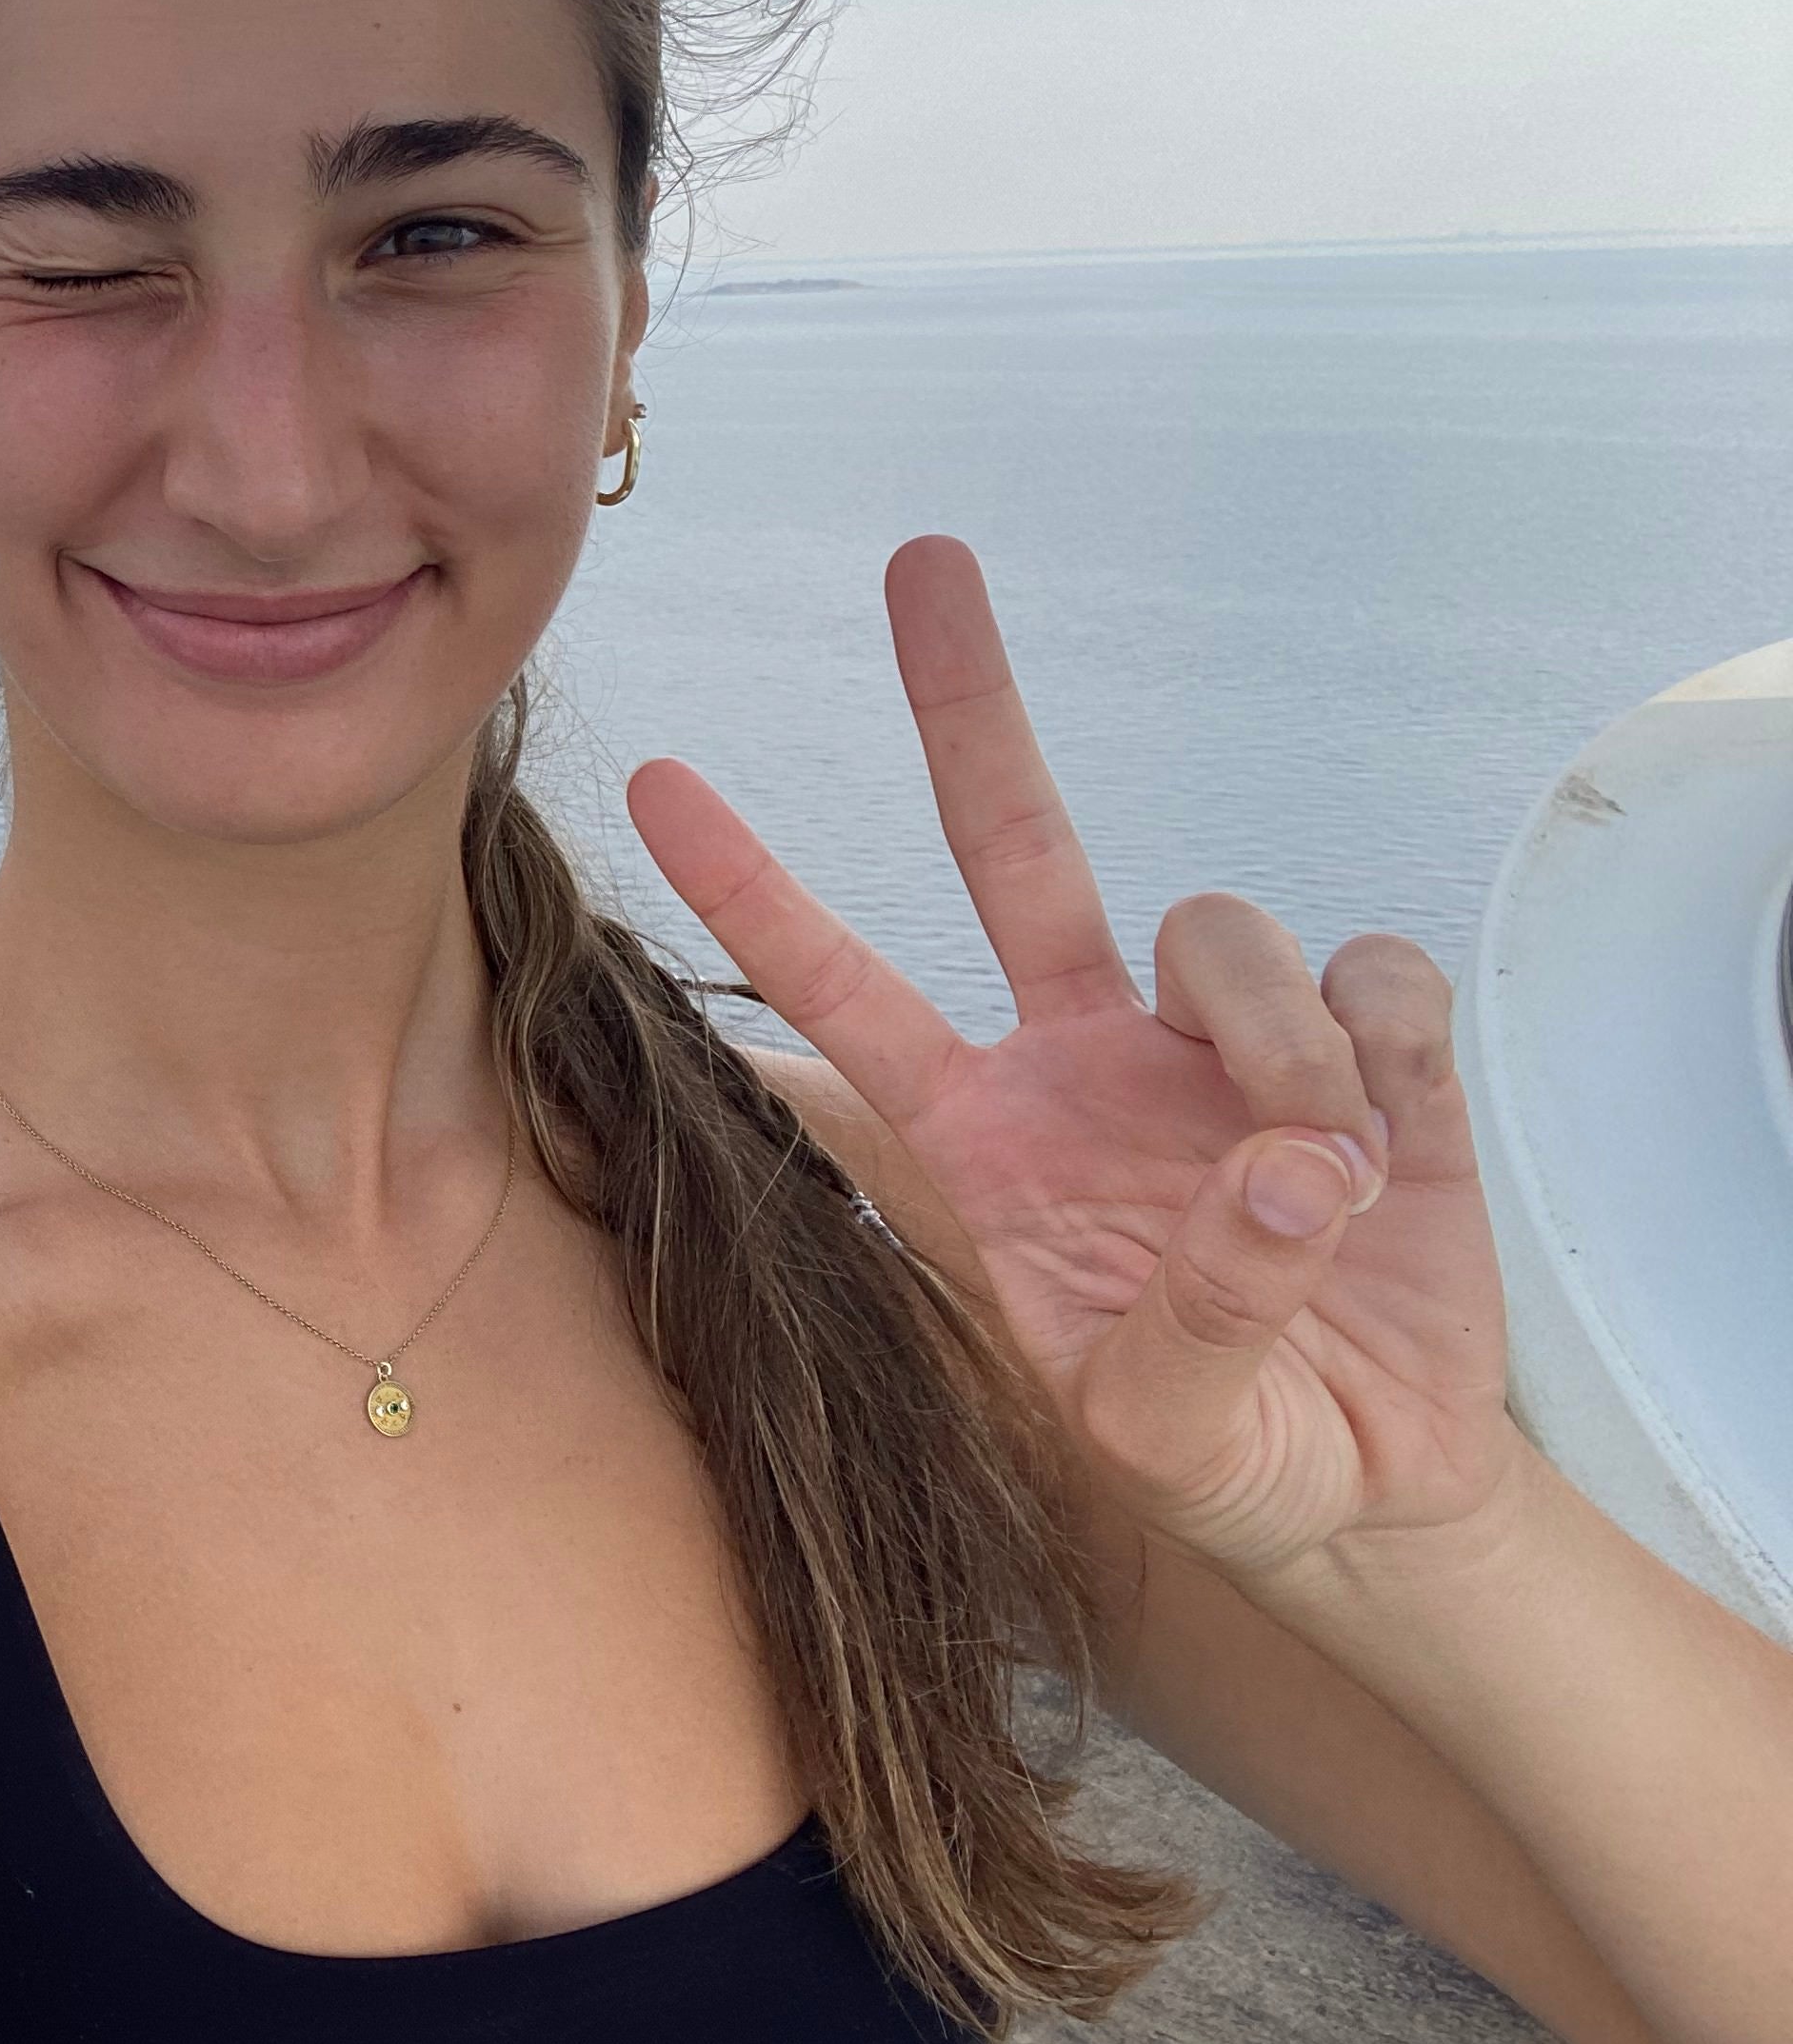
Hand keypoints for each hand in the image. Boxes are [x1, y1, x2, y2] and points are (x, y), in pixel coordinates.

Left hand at [625, 535, 1525, 1585]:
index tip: (655, 780)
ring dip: (1275, 1046)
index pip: (842, 991)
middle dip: (968, 701)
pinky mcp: (1361, 1043)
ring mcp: (1217, 1041)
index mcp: (986, 1137)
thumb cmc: (1228, 1452)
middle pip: (1014, 839)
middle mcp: (1085, 1055)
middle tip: (924, 559)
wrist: (1376, 1484)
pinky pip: (1369, 968)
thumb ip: (1199, 1317)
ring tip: (1313, 1179)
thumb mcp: (1168, 1435)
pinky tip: (1390, 1137)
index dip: (750, 893)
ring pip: (1220, 922)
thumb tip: (1283, 1166)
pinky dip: (1386, 1047)